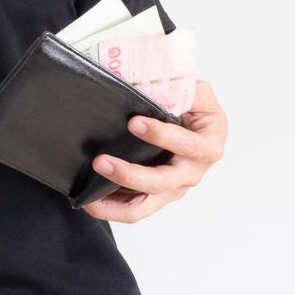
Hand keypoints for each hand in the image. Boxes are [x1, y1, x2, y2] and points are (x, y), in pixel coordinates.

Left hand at [82, 80, 226, 222]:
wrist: (196, 126)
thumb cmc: (195, 108)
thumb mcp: (197, 92)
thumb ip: (182, 88)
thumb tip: (147, 86)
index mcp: (207, 145)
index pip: (185, 144)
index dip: (160, 135)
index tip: (133, 123)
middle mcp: (192, 172)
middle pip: (160, 182)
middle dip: (129, 174)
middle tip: (100, 161)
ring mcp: (174, 188)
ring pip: (144, 205)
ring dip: (114, 200)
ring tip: (87, 195)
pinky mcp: (156, 196)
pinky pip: (133, 209)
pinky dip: (110, 208)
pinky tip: (88, 202)